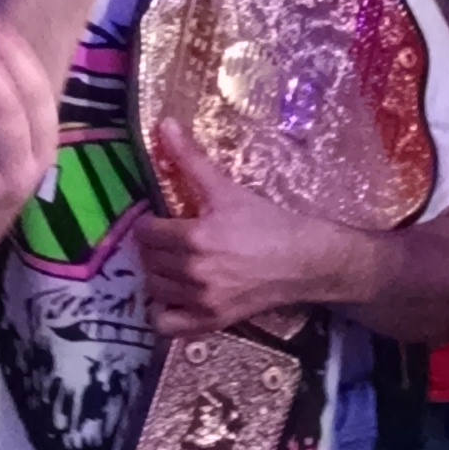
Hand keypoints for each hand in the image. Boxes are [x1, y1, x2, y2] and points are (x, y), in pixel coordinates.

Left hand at [134, 121, 335, 335]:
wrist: (303, 260)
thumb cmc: (266, 222)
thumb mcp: (227, 189)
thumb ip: (190, 159)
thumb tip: (164, 124)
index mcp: (194, 237)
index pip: (145, 232)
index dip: (149, 224)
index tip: (160, 221)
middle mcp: (194, 272)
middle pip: (148, 260)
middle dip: (153, 248)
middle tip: (168, 240)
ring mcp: (201, 300)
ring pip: (154, 288)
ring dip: (158, 275)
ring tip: (172, 264)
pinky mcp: (211, 321)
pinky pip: (167, 325)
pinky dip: (163, 313)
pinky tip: (174, 297)